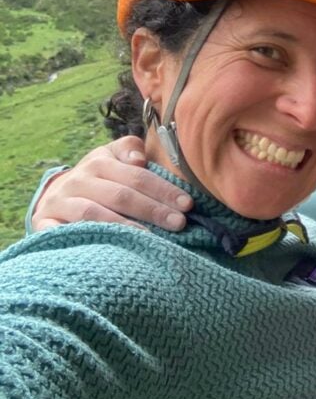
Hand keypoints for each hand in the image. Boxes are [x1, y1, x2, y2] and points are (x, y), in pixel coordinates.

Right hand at [31, 136, 191, 230]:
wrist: (54, 195)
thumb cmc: (99, 178)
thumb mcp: (113, 157)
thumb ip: (130, 150)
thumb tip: (140, 160)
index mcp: (100, 161)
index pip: (137, 176)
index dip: (163, 189)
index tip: (187, 204)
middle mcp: (79, 180)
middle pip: (120, 195)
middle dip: (153, 210)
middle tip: (179, 223)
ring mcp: (59, 202)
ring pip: (94, 214)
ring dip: (124, 226)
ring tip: (150, 239)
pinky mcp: (44, 223)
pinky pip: (62, 232)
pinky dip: (82, 238)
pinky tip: (106, 248)